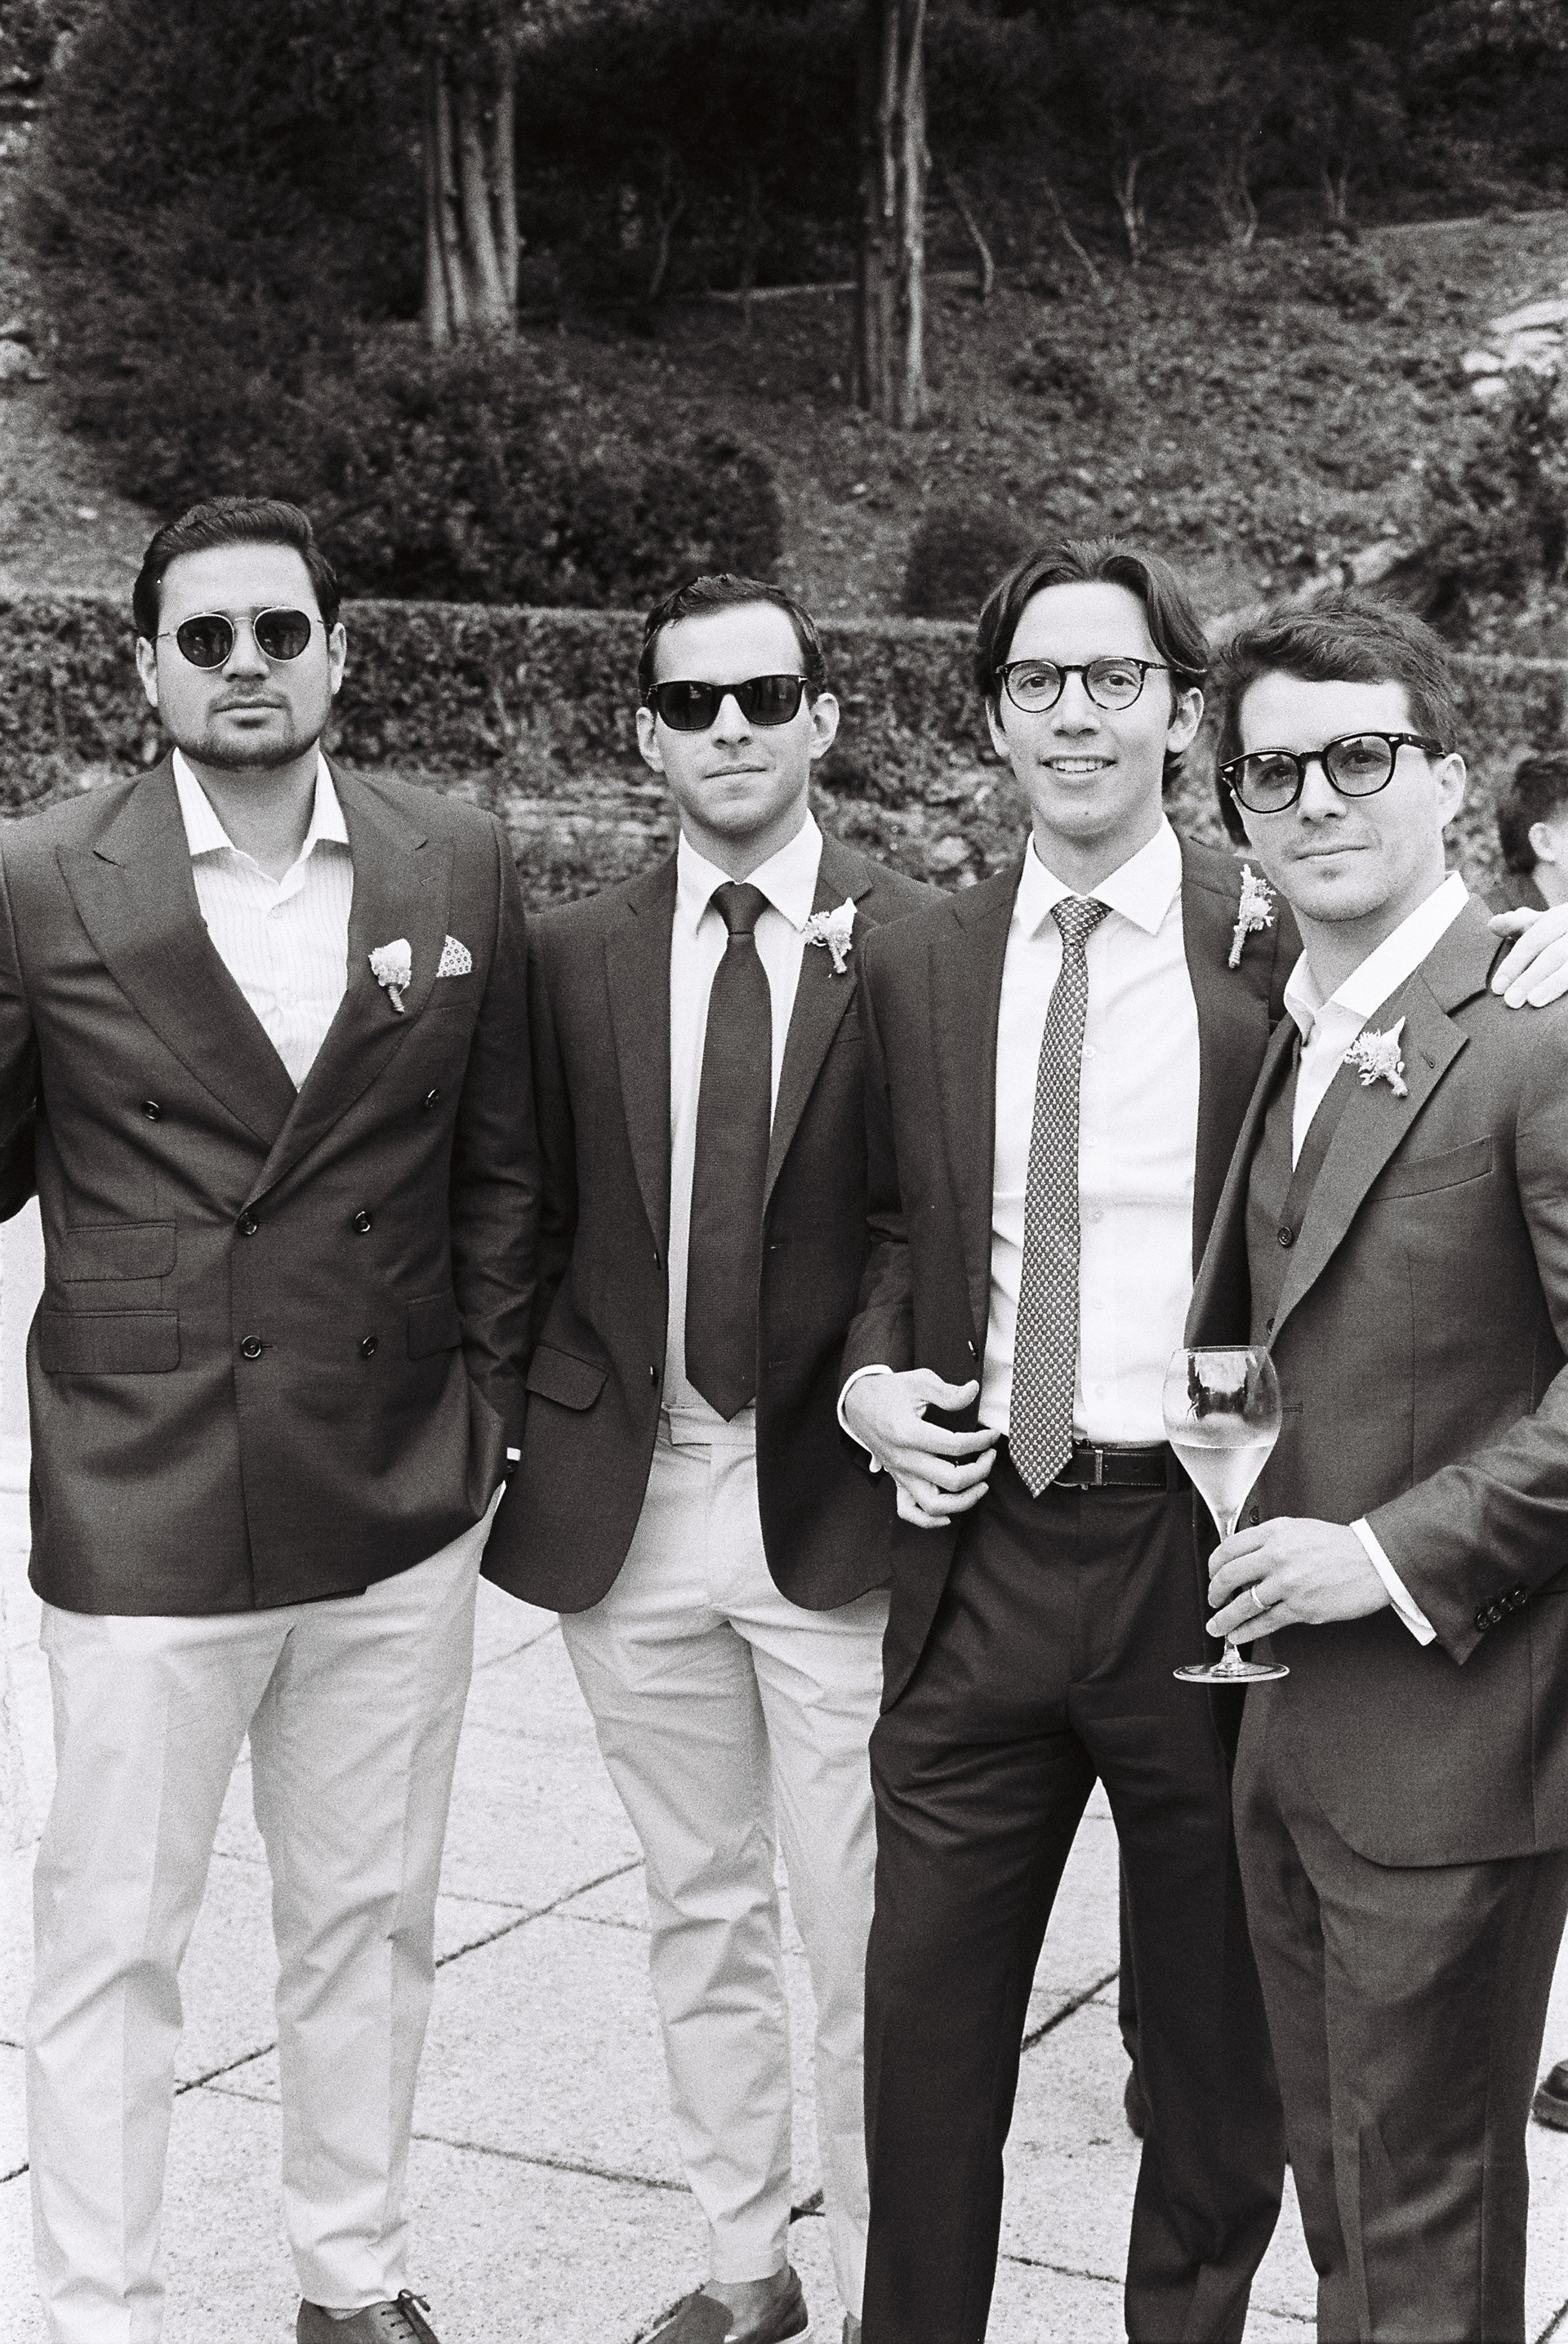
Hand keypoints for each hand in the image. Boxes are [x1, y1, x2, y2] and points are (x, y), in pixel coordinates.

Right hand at [843, 1370, 995, 1529]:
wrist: (857, 1403)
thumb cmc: (888, 1392)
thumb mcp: (918, 1382)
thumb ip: (948, 1392)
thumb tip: (973, 1391)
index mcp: (908, 1433)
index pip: (956, 1446)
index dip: (981, 1441)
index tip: (991, 1434)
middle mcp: (903, 1459)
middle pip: (951, 1480)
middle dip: (980, 1471)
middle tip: (990, 1456)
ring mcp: (899, 1474)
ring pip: (934, 1505)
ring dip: (963, 1501)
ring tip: (980, 1486)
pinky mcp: (895, 1480)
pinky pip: (909, 1511)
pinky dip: (929, 1520)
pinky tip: (948, 1514)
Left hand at [1207, 1517, 1389, 1640]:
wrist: (1375, 1561)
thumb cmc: (1341, 1546)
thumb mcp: (1299, 1529)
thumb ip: (1271, 1541)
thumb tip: (1246, 1561)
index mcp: (1275, 1532)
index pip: (1229, 1547)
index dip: (1213, 1565)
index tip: (1212, 1573)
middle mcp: (1277, 1556)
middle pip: (1229, 1576)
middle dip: (1214, 1592)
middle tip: (1212, 1600)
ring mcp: (1288, 1584)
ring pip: (1243, 1604)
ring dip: (1224, 1619)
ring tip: (1217, 1626)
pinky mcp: (1301, 1608)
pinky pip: (1265, 1623)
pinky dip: (1247, 1632)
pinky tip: (1239, 1636)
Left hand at [1489, 903, 1567, 1006]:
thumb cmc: (1563, 933)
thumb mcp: (1545, 923)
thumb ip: (1520, 925)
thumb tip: (1493, 924)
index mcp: (1562, 917)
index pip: (1534, 939)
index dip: (1514, 963)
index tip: (1497, 987)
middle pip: (1554, 954)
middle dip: (1530, 977)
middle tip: (1511, 1001)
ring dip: (1552, 985)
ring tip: (1534, 1002)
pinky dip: (1567, 992)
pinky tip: (1559, 1008)